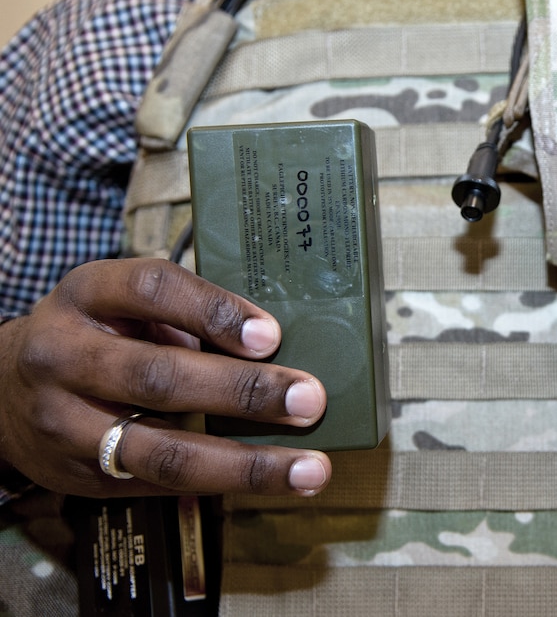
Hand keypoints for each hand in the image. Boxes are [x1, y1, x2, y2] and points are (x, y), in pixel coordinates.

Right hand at [0, 259, 331, 497]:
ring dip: (246, 464)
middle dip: (242, 392)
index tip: (271, 334)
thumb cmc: (98, 334)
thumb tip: (280, 345)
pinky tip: (272, 482)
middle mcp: (66, 355)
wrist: (5, 389)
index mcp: (88, 295)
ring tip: (308, 468)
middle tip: (308, 400)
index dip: (214, 310)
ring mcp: (66, 422)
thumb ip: (189, 317)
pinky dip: (223, 484)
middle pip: (158, 377)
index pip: (151, 288)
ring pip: (161, 451)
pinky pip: (160, 484)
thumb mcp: (127, 305)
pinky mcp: (81, 474)